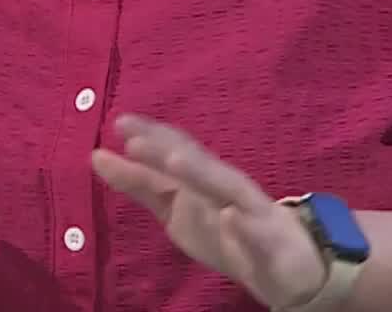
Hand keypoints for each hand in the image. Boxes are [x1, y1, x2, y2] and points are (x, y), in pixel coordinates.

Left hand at [92, 114, 327, 309]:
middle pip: (198, 163)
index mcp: (205, 181)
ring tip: (174, 160)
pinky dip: (246, 227)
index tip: (118, 122)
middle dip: (169, 149)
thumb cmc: (230, 231)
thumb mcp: (177, 210)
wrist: (293, 268)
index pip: (177, 151)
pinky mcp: (271, 245)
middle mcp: (228, 189)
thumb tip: (97, 157)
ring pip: (227, 189)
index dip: (150, 137)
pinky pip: (259, 236)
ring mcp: (253, 214)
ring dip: (202, 173)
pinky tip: (232, 217)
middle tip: (135, 136)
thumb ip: (141, 185)